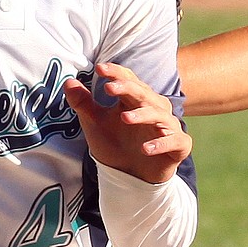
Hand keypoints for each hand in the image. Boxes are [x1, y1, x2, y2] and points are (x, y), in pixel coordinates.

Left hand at [63, 61, 191, 184]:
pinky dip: (161, 143)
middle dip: (128, 88)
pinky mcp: (179, 146)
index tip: (99, 69)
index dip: (116, 73)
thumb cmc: (116, 146)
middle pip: (144, 94)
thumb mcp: (95, 125)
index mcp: (136, 100)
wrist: (130, 177)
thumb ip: (83, 104)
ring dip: (143, 115)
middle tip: (109, 88)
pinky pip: (174, 141)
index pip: (129, 80)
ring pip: (160, 115)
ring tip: (124, 118)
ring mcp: (168, 127)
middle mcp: (154, 109)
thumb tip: (68, 82)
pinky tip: (145, 149)